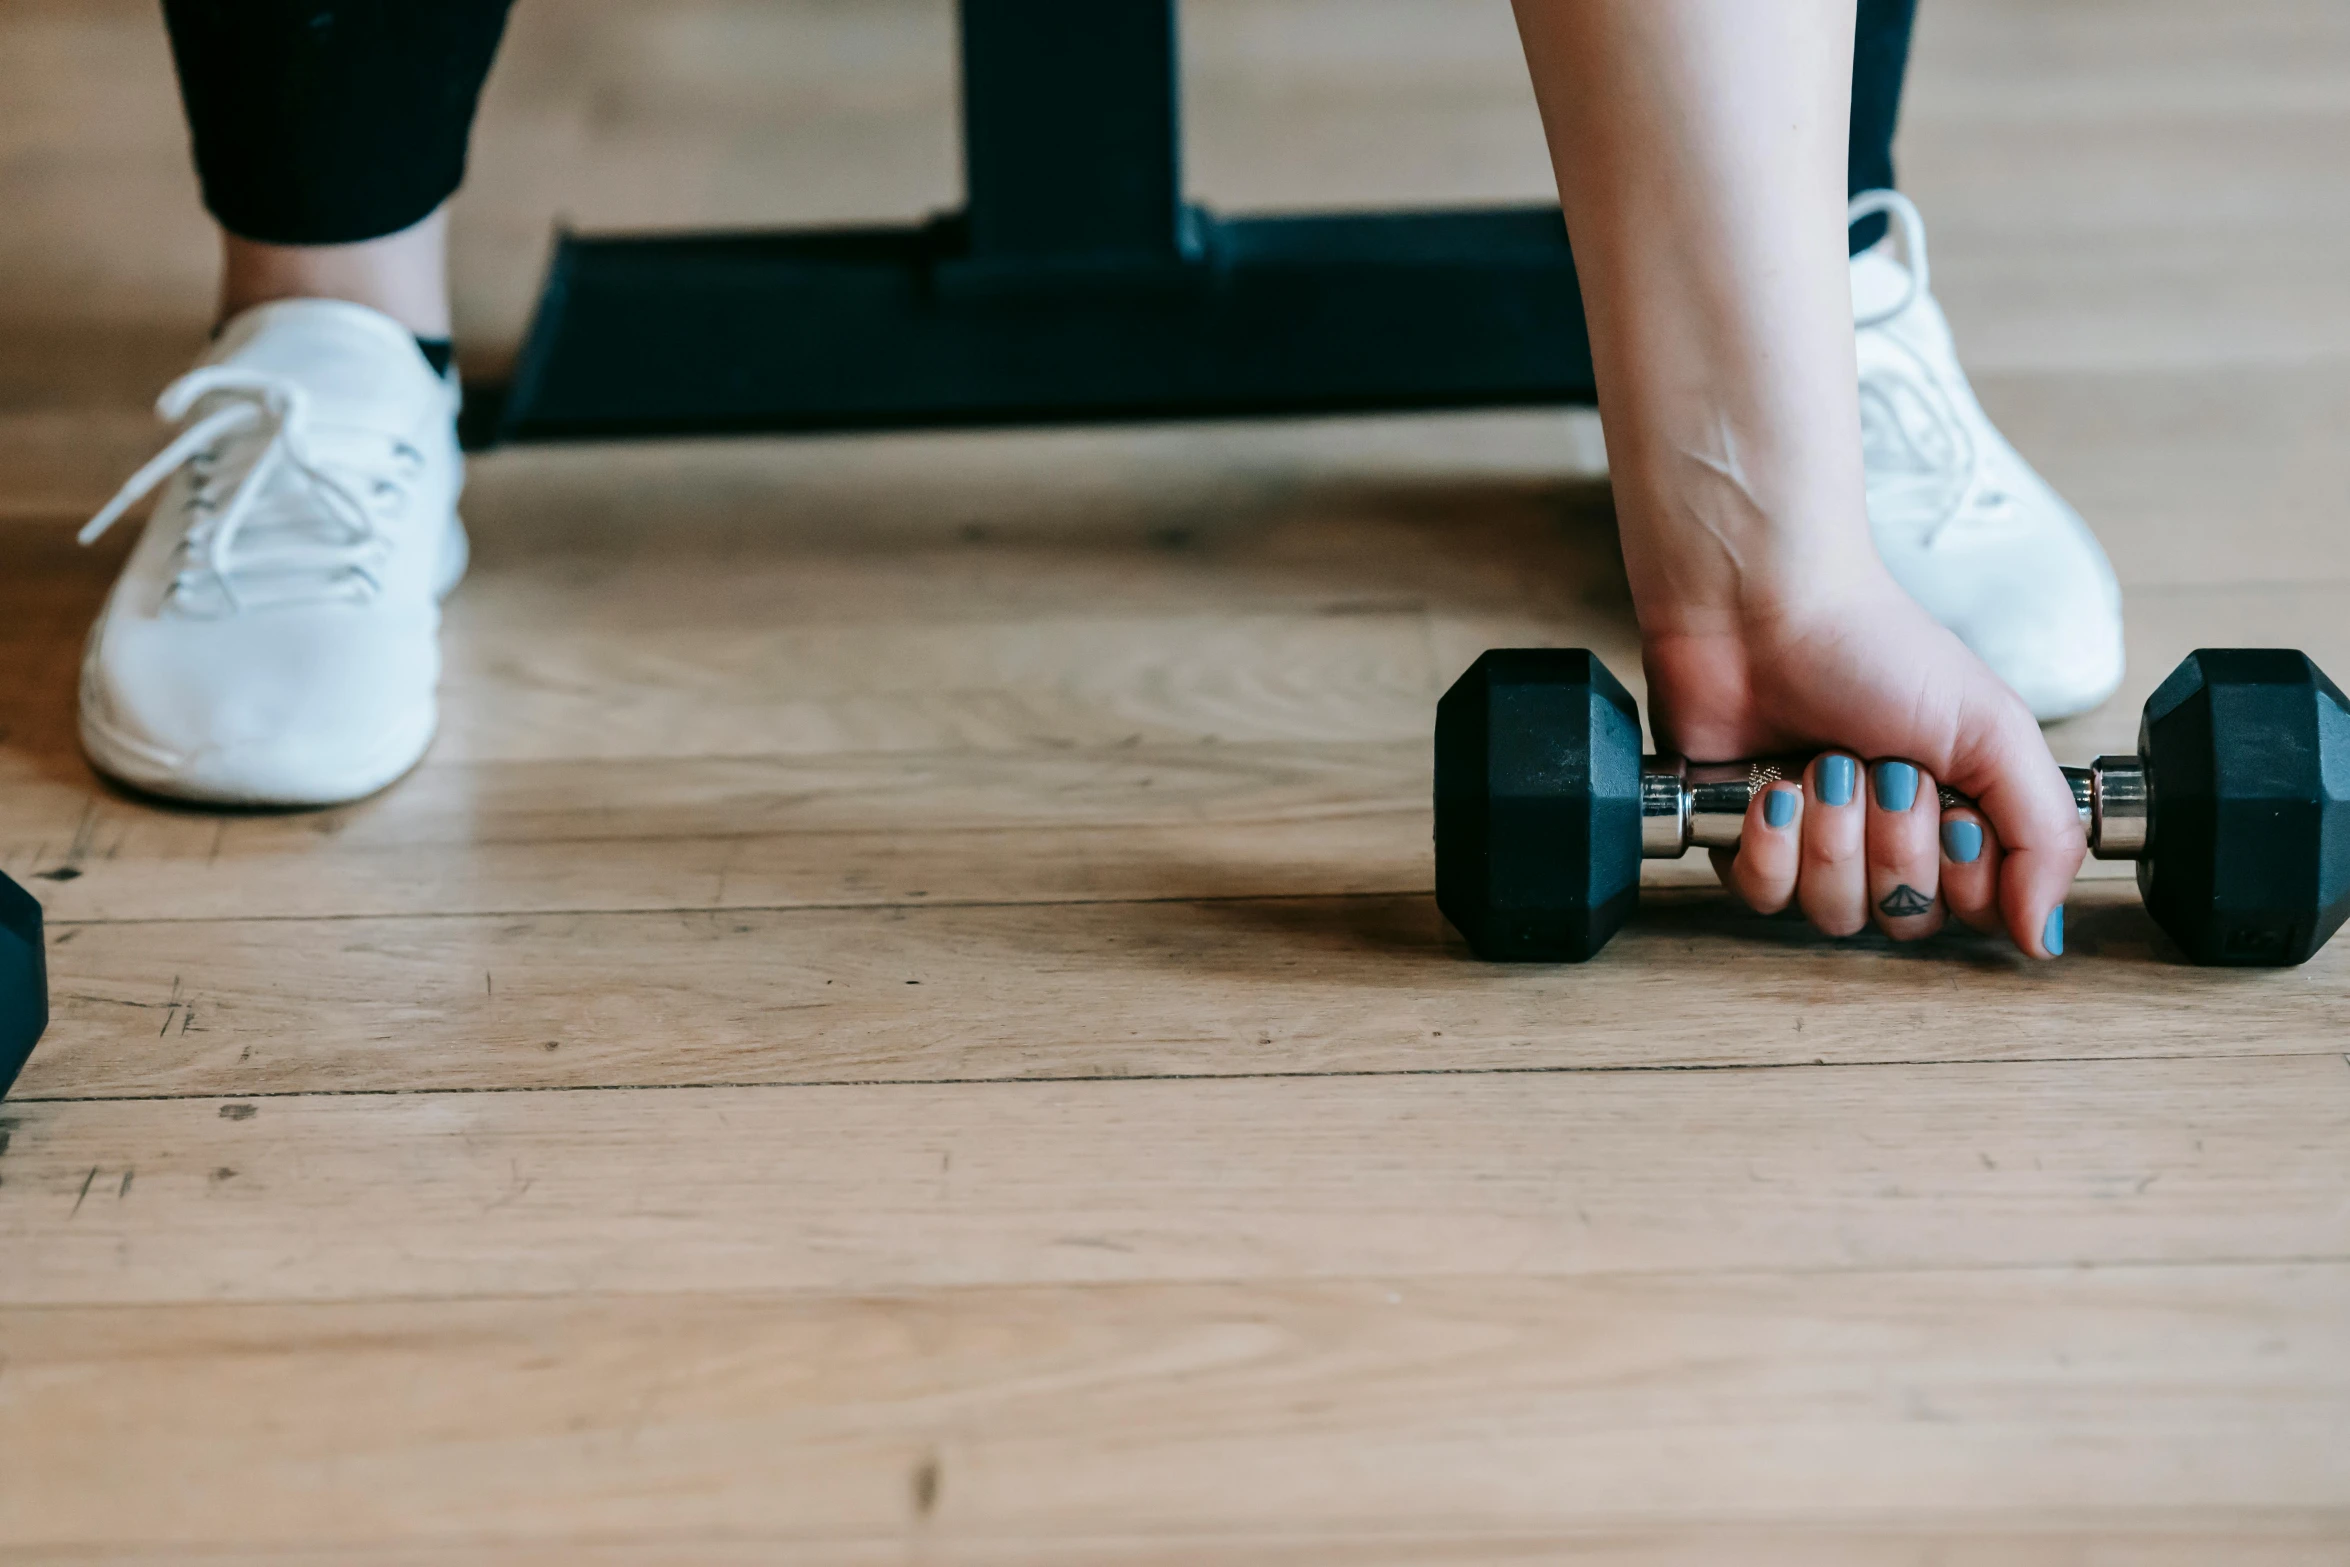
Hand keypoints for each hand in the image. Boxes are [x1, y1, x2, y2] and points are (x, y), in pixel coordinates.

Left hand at [1642, 569, 2082, 956]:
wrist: (1762, 607)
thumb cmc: (1877, 649)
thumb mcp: (1995, 730)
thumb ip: (2046, 837)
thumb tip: (2045, 939)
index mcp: (1957, 816)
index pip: (1977, 913)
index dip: (1964, 872)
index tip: (1953, 808)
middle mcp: (1888, 841)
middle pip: (1905, 919)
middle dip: (1894, 842)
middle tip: (1882, 770)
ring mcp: (1815, 844)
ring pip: (1834, 913)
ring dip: (1833, 833)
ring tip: (1826, 763)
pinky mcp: (1745, 842)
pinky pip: (1764, 895)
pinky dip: (1771, 841)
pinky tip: (1772, 786)